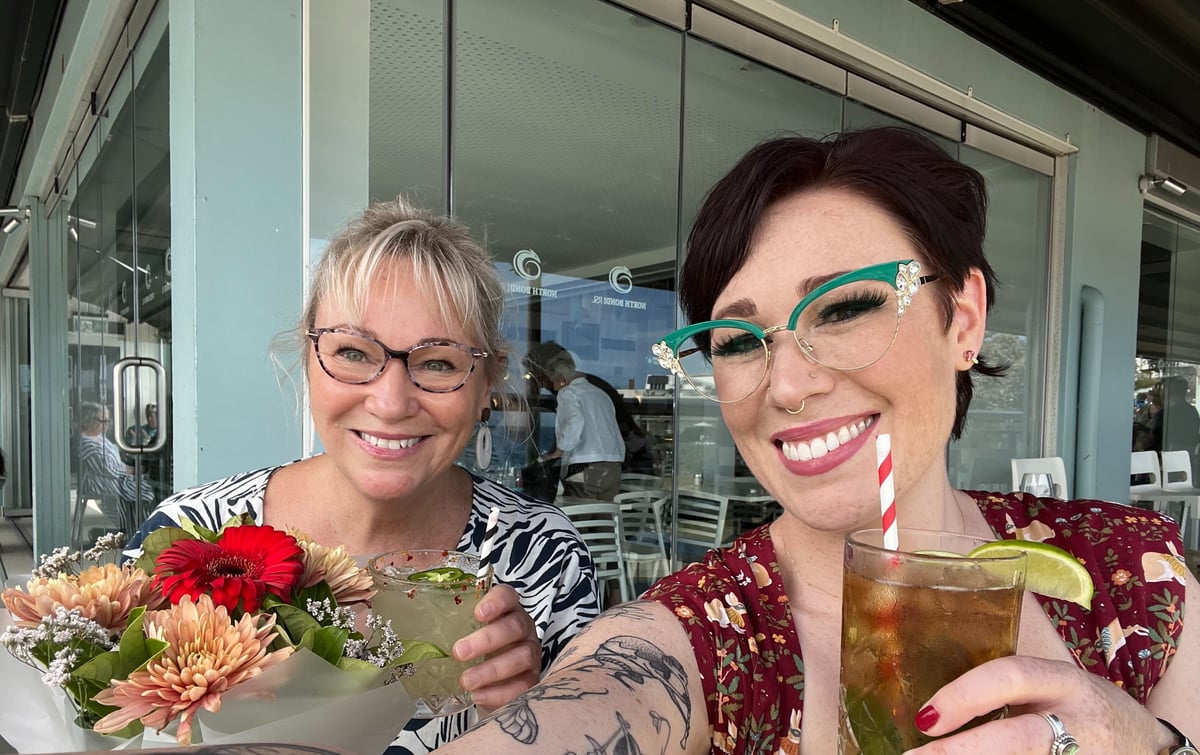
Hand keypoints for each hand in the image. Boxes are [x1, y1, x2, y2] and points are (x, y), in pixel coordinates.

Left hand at [451, 584, 540, 711]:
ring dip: (492, 669)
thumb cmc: (474, 653)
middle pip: (514, 626)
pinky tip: (478, 695)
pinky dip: (499, 692)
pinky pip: (523, 686)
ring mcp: (530, 654)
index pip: (507, 595)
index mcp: (506, 611)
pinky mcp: (532, 680)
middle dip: (487, 639)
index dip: (497, 601)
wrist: (489, 684)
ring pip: (521, 657)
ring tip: (466, 680)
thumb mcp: (461, 635)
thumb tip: (406, 628)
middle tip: (459, 652)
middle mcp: (522, 629)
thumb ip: (447, 627)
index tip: (478, 613)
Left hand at [904, 656, 1176, 753]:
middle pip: (1018, 739)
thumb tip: (931, 713)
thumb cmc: (1085, 710)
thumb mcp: (1055, 687)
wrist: (1149, 745)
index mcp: (1065, 683)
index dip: (965, 696)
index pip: (1010, 678)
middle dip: (963, 752)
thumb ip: (1007, 691)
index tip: (925, 719)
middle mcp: (1076, 722)